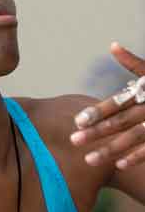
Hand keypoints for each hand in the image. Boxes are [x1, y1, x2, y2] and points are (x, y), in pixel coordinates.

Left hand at [70, 42, 144, 169]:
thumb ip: (133, 62)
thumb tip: (113, 45)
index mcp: (144, 90)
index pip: (117, 103)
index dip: (97, 112)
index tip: (77, 122)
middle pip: (120, 121)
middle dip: (96, 131)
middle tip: (73, 140)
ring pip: (133, 137)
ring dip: (111, 149)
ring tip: (89, 160)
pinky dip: (136, 156)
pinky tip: (119, 165)